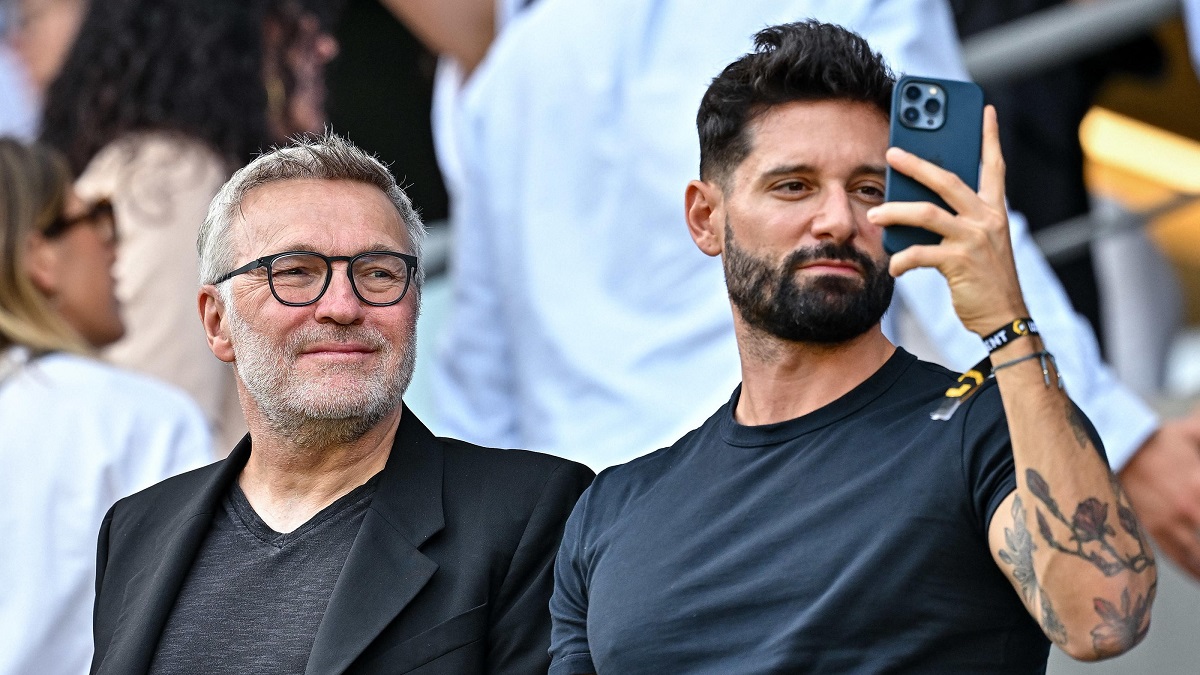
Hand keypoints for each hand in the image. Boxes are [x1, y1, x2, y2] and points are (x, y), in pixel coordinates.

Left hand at [866, 105, 1026, 335]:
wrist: (1003, 317)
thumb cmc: (985, 279)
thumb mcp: (977, 244)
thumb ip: (956, 221)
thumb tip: (915, 207)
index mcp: (994, 211)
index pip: (994, 166)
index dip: (989, 138)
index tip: (985, 110)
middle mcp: (987, 219)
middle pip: (948, 181)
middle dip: (917, 164)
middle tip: (892, 153)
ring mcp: (975, 239)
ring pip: (926, 213)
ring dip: (895, 211)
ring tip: (875, 213)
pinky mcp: (960, 262)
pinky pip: (920, 253)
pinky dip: (902, 259)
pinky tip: (893, 267)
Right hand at [1119, 410, 1199, 578]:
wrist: (1118, 450)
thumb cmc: (1158, 441)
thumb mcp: (1194, 432)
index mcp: (1199, 485)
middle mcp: (1188, 509)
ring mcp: (1171, 523)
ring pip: (1199, 555)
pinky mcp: (1155, 531)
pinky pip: (1180, 558)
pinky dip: (1193, 570)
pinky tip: (1199, 575)